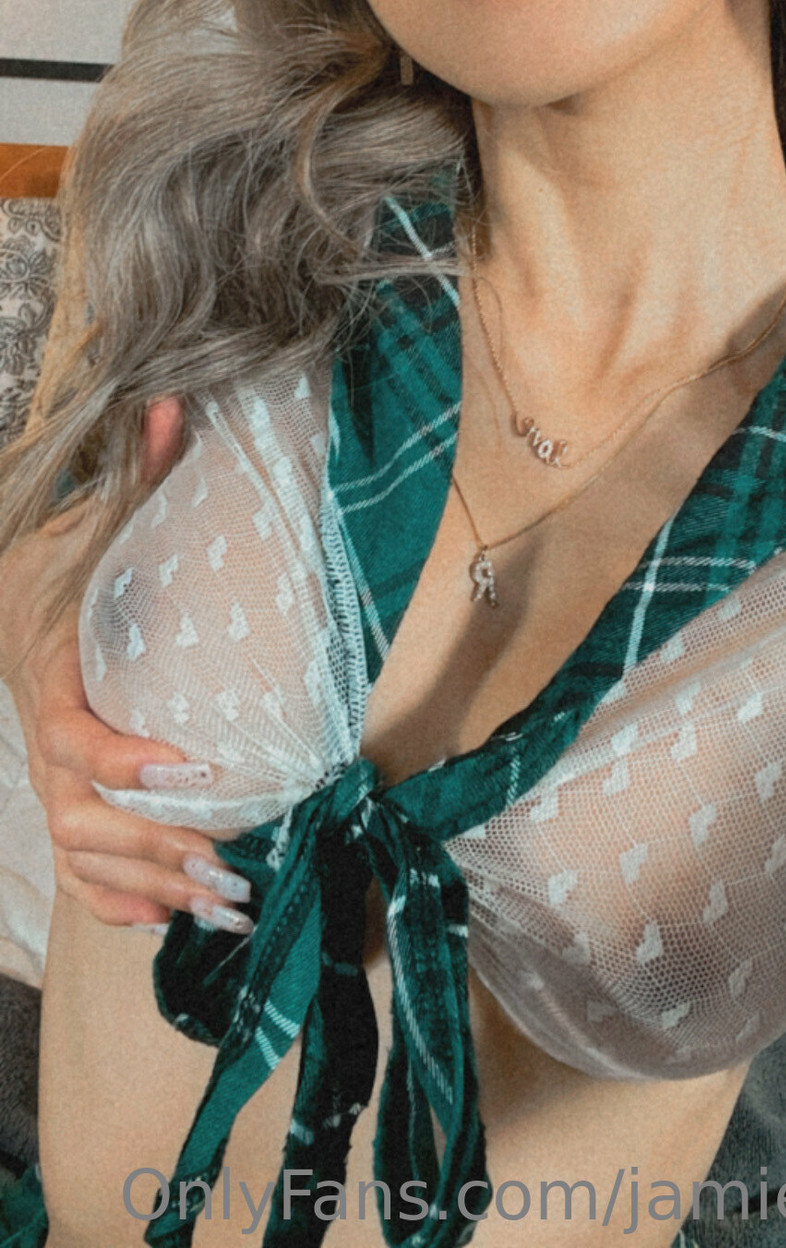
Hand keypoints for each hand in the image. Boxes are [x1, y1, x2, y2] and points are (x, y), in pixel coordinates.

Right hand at [2, 399, 252, 932]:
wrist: (12, 599)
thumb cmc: (65, 561)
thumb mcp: (93, 516)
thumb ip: (140, 470)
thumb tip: (176, 399)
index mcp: (49, 672)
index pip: (71, 733)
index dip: (121, 757)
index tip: (190, 768)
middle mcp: (43, 737)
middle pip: (79, 813)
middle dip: (152, 844)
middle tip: (227, 862)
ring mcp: (48, 778)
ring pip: (83, 851)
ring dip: (149, 882)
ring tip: (222, 899)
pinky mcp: (63, 799)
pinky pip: (76, 870)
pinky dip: (115, 901)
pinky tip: (166, 921)